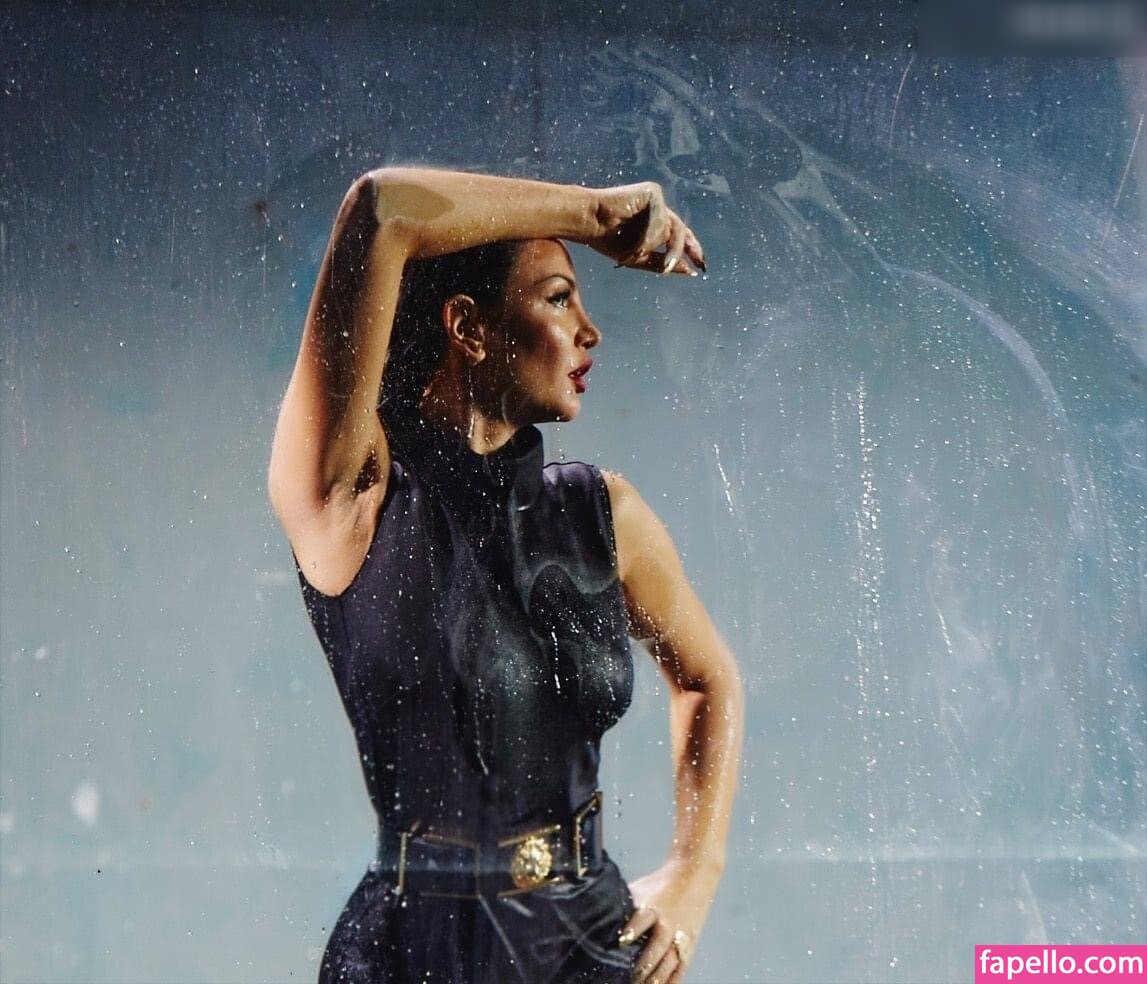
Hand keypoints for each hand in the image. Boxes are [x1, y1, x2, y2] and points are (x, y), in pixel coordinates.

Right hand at [585, 181, 705, 276]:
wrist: (589, 220)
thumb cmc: (607, 238)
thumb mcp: (637, 258)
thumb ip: (661, 263)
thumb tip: (689, 271)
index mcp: (655, 222)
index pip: (680, 235)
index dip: (691, 249)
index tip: (700, 266)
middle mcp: (658, 209)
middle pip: (680, 232)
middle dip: (682, 250)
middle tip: (687, 264)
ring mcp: (657, 200)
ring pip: (668, 231)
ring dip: (650, 246)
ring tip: (632, 252)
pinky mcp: (653, 193)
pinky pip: (660, 221)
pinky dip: (649, 235)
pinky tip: (635, 241)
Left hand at [618, 858, 711, 982]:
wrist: (693, 875)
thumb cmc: (658, 885)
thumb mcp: (639, 889)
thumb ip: (623, 905)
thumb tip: (594, 917)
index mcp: (653, 907)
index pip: (642, 920)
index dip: (631, 931)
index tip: (621, 942)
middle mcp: (668, 923)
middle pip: (657, 948)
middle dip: (642, 965)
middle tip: (628, 978)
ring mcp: (681, 936)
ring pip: (669, 962)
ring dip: (655, 978)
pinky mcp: (690, 945)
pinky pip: (681, 968)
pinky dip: (671, 981)